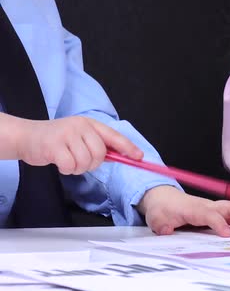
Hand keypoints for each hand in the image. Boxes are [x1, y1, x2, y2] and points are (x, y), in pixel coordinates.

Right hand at [15, 116, 142, 174]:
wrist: (27, 137)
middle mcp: (80, 126)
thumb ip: (98, 144)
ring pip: (85, 162)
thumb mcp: (79, 136)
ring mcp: (66, 134)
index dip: (128, 147)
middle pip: (100, 153)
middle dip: (93, 164)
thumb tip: (121, 156)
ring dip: (78, 168)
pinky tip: (59, 163)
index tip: (139, 157)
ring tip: (68, 161)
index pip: (114, 136)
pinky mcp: (54, 146)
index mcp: (89, 123)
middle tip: (81, 162)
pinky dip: (66, 169)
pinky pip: (70, 166)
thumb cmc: (57, 140)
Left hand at [137, 185, 229, 236]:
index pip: (210, 214)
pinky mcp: (220, 212)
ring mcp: (216, 208)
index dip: (219, 223)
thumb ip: (160, 224)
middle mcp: (209, 206)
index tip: (227, 234)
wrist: (164, 198)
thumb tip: (167, 229)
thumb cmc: (163, 208)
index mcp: (194, 208)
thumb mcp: (156, 217)